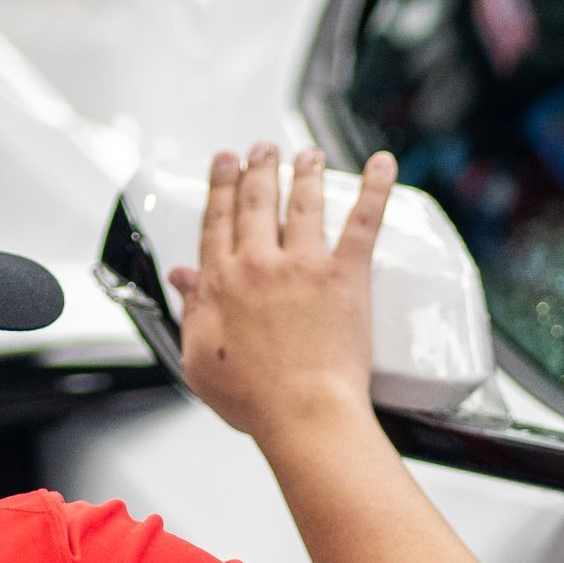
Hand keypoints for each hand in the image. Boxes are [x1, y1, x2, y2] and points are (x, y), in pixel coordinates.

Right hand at [169, 142, 396, 447]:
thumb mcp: (198, 359)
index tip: (224, 163)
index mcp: (222, 284)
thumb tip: (182, 281)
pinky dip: (375, 189)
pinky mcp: (345, 275)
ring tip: (309, 154)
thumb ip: (189, 312)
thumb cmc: (255, 398)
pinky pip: (362, 221)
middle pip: (256, 200)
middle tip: (262, 148)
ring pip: (302, 201)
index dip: (219, 186)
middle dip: (258, 167)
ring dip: (305, 170)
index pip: (217, 221)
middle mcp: (259, 265)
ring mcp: (303, 265)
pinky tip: (382, 165)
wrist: (303, 413)